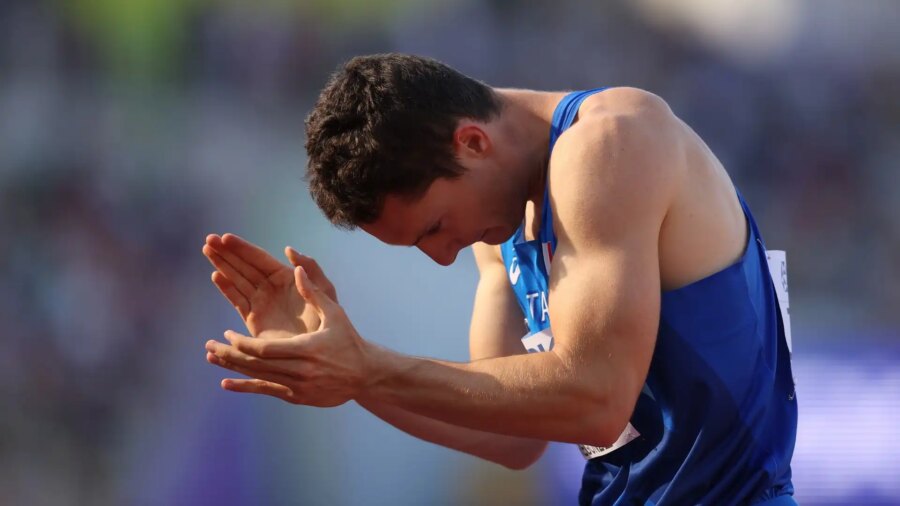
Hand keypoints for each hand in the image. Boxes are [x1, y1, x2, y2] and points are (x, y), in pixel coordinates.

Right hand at [202, 233, 336, 337]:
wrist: (321, 350)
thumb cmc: (327, 320)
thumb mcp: (324, 290)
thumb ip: (310, 269)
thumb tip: (289, 249)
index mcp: (285, 277)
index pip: (259, 258)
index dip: (242, 248)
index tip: (225, 237)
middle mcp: (270, 287)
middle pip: (244, 265)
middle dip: (227, 253)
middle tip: (209, 239)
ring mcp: (261, 302)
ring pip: (237, 280)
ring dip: (222, 265)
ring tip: (207, 250)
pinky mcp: (254, 320)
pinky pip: (237, 300)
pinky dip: (227, 288)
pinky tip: (216, 275)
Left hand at [205, 266, 372, 407]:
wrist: (365, 374)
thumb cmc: (348, 339)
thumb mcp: (335, 313)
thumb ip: (313, 291)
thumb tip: (295, 266)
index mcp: (308, 349)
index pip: (266, 350)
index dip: (243, 344)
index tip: (227, 334)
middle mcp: (301, 371)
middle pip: (257, 366)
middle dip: (231, 355)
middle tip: (209, 346)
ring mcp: (298, 387)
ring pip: (259, 378)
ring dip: (232, 368)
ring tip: (212, 357)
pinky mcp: (297, 397)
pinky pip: (267, 391)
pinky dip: (245, 388)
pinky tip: (226, 384)